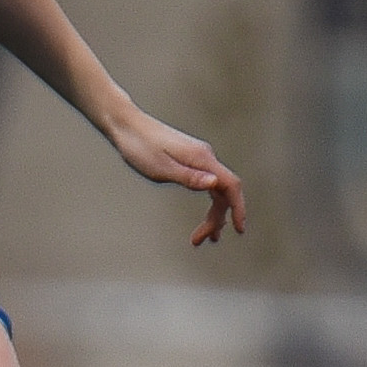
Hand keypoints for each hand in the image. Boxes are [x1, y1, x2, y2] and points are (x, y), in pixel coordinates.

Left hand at [106, 109, 246, 248]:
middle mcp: (205, 157)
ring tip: (203, 237)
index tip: (239, 229)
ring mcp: (199, 158)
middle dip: (217, 219)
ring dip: (212, 214)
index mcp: (202, 158)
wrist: (126, 126)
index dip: (238, 208)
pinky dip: (207, 202)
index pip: (231, 185)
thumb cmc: (139, 147)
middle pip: (224, 192)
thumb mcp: (161, 168)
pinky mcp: (190, 160)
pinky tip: (204, 215)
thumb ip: (188, 177)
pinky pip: (208, 184)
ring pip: (216, 190)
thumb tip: (215, 183)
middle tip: (201, 241)